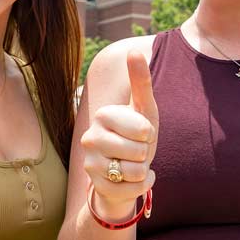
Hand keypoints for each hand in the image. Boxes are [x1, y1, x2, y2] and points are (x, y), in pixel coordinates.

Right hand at [82, 50, 157, 220]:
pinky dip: (142, 186)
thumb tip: (135, 50)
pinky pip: (133, 189)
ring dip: (144, 170)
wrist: (124, 170)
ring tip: (133, 164)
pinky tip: (133, 179)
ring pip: (136, 171)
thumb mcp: (144, 108)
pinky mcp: (96, 186)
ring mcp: (90, 163)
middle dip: (146, 153)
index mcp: (103, 115)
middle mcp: (90, 137)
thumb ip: (141, 81)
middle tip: (136, 150)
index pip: (143, 130)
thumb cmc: (137, 134)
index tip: (141, 133)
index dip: (149, 134)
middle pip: (139, 152)